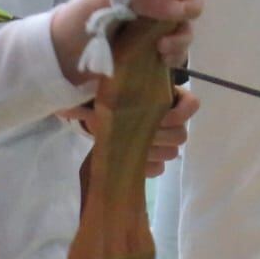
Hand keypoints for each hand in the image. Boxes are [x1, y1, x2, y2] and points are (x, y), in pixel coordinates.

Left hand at [51, 0, 242, 86]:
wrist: (58, 60)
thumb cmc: (78, 20)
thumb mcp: (104, 1)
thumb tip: (177, 8)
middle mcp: (154, 3)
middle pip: (191, 1)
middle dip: (190, 9)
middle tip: (175, 19)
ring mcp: (154, 30)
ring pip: (186, 30)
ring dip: (180, 38)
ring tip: (160, 50)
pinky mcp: (151, 56)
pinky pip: (176, 55)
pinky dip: (173, 58)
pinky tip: (159, 61)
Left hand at [57, 84, 199, 176]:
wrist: (96, 114)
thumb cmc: (106, 97)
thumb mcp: (104, 89)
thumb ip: (100, 91)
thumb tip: (68, 105)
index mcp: (167, 95)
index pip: (192, 105)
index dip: (179, 113)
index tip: (157, 117)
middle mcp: (171, 118)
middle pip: (181, 134)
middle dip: (159, 136)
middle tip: (136, 134)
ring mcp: (164, 140)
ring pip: (172, 153)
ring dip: (152, 152)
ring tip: (130, 148)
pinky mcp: (153, 160)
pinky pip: (159, 169)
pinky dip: (145, 167)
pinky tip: (129, 162)